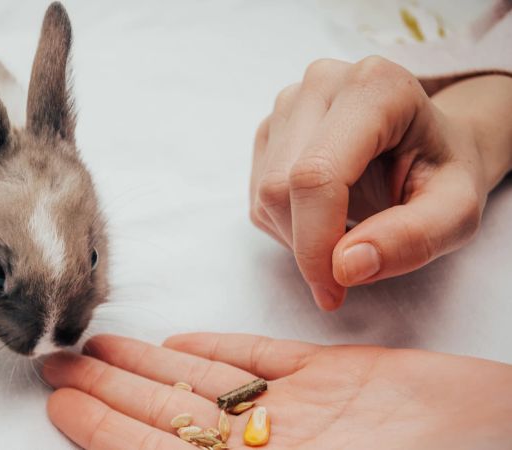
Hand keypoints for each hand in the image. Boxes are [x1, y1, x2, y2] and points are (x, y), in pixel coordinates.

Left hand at [42, 333, 511, 448]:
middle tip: (57, 364)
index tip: (59, 404)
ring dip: (149, 366)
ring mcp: (303, 415)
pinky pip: (267, 363)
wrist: (501, 437)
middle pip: (168, 417)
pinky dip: (224, 352)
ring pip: (205, 387)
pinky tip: (185, 344)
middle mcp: (268, 449)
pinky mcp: (340, 379)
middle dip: (108, 389)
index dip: (103, 428)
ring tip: (98, 346)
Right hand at [250, 57, 511, 309]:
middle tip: (350, 267)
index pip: (317, 175)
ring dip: (299, 236)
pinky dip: (287, 225)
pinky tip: (326, 216)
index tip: (333, 290)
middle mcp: (322, 83)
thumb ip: (413, 239)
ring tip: (349, 229)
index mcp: (375, 87)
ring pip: (264, 194)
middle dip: (309, 244)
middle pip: (281, 187)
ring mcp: (288, 102)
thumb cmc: (445, 174)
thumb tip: (345, 267)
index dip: (316, 242)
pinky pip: (257, 196)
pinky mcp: (269, 129)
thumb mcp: (457, 212)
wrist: (431, 147)